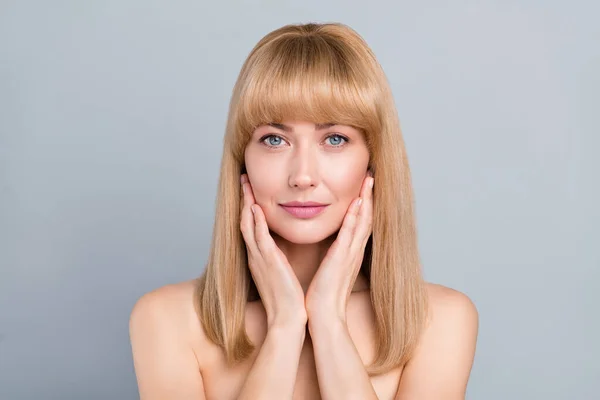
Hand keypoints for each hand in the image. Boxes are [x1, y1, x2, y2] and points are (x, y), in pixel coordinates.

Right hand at [240, 174, 306, 328]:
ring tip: (246, 185)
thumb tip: (279, 251)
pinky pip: (260, 238)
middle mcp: (255, 255)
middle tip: (243, 179)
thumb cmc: (286, 299)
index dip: (249, 207)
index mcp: (259, 258)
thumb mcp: (279, 274)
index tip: (250, 190)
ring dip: (247, 204)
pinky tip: (257, 207)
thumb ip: (277, 260)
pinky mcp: (269, 263)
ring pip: (248, 225)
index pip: (250, 227)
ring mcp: (259, 259)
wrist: (287, 319)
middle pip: (245, 221)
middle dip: (244, 199)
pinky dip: (257, 222)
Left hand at [305, 172, 373, 322]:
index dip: (365, 204)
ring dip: (366, 201)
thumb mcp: (331, 269)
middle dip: (369, 196)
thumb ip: (334, 255)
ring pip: (363, 222)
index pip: (361, 223)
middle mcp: (354, 252)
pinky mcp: (340, 260)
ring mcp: (349, 255)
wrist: (324, 315)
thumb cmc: (324, 294)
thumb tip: (332, 246)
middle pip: (367, 218)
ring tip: (368, 181)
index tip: (365, 186)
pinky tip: (357, 203)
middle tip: (371, 176)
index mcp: (350, 253)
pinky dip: (355, 218)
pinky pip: (350, 235)